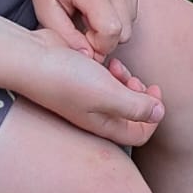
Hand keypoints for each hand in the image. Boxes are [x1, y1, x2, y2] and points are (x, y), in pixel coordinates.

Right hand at [24, 33, 164, 145]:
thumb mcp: (108, 94)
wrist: (33, 58)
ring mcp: (87, 97)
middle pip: (130, 114)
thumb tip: (159, 113)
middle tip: (135, 78)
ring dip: (125, 79)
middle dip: (140, 95)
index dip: (153, 117)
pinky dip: (110, 69)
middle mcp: (96, 115)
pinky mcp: (80, 78)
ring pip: (118, 93)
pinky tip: (104, 58)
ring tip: (117, 66)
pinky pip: (104, 78)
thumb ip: (136, 107)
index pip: (139, 134)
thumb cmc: (68, 79)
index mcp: (104, 125)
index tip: (155, 91)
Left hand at [26, 0, 138, 59]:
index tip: (82, 38)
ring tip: (90, 14)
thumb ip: (66, 37)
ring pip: (130, 22)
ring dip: (113, 26)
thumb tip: (88, 57)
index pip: (111, 32)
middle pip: (124, 31)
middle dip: (106, 38)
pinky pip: (132, 8)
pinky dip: (118, 14)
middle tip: (84, 27)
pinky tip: (99, 5)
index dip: (98, 45)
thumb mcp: (46, 10)